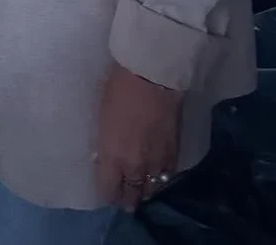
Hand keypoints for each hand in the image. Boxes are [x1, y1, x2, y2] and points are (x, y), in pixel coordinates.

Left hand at [95, 63, 181, 211]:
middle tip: (123, 198)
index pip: (108, 189)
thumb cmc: (118, 89)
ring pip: (151, 190)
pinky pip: (167, 177)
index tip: (105, 191)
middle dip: (126, 198)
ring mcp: (156, 162)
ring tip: (140, 190)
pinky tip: (157, 176)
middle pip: (131, 195)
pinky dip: (161, 179)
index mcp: (111, 155)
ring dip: (144, 191)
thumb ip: (105, 142)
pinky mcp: (174, 154)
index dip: (107, 193)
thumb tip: (105, 156)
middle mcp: (134, 166)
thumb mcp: (101, 116)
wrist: (152, 77)